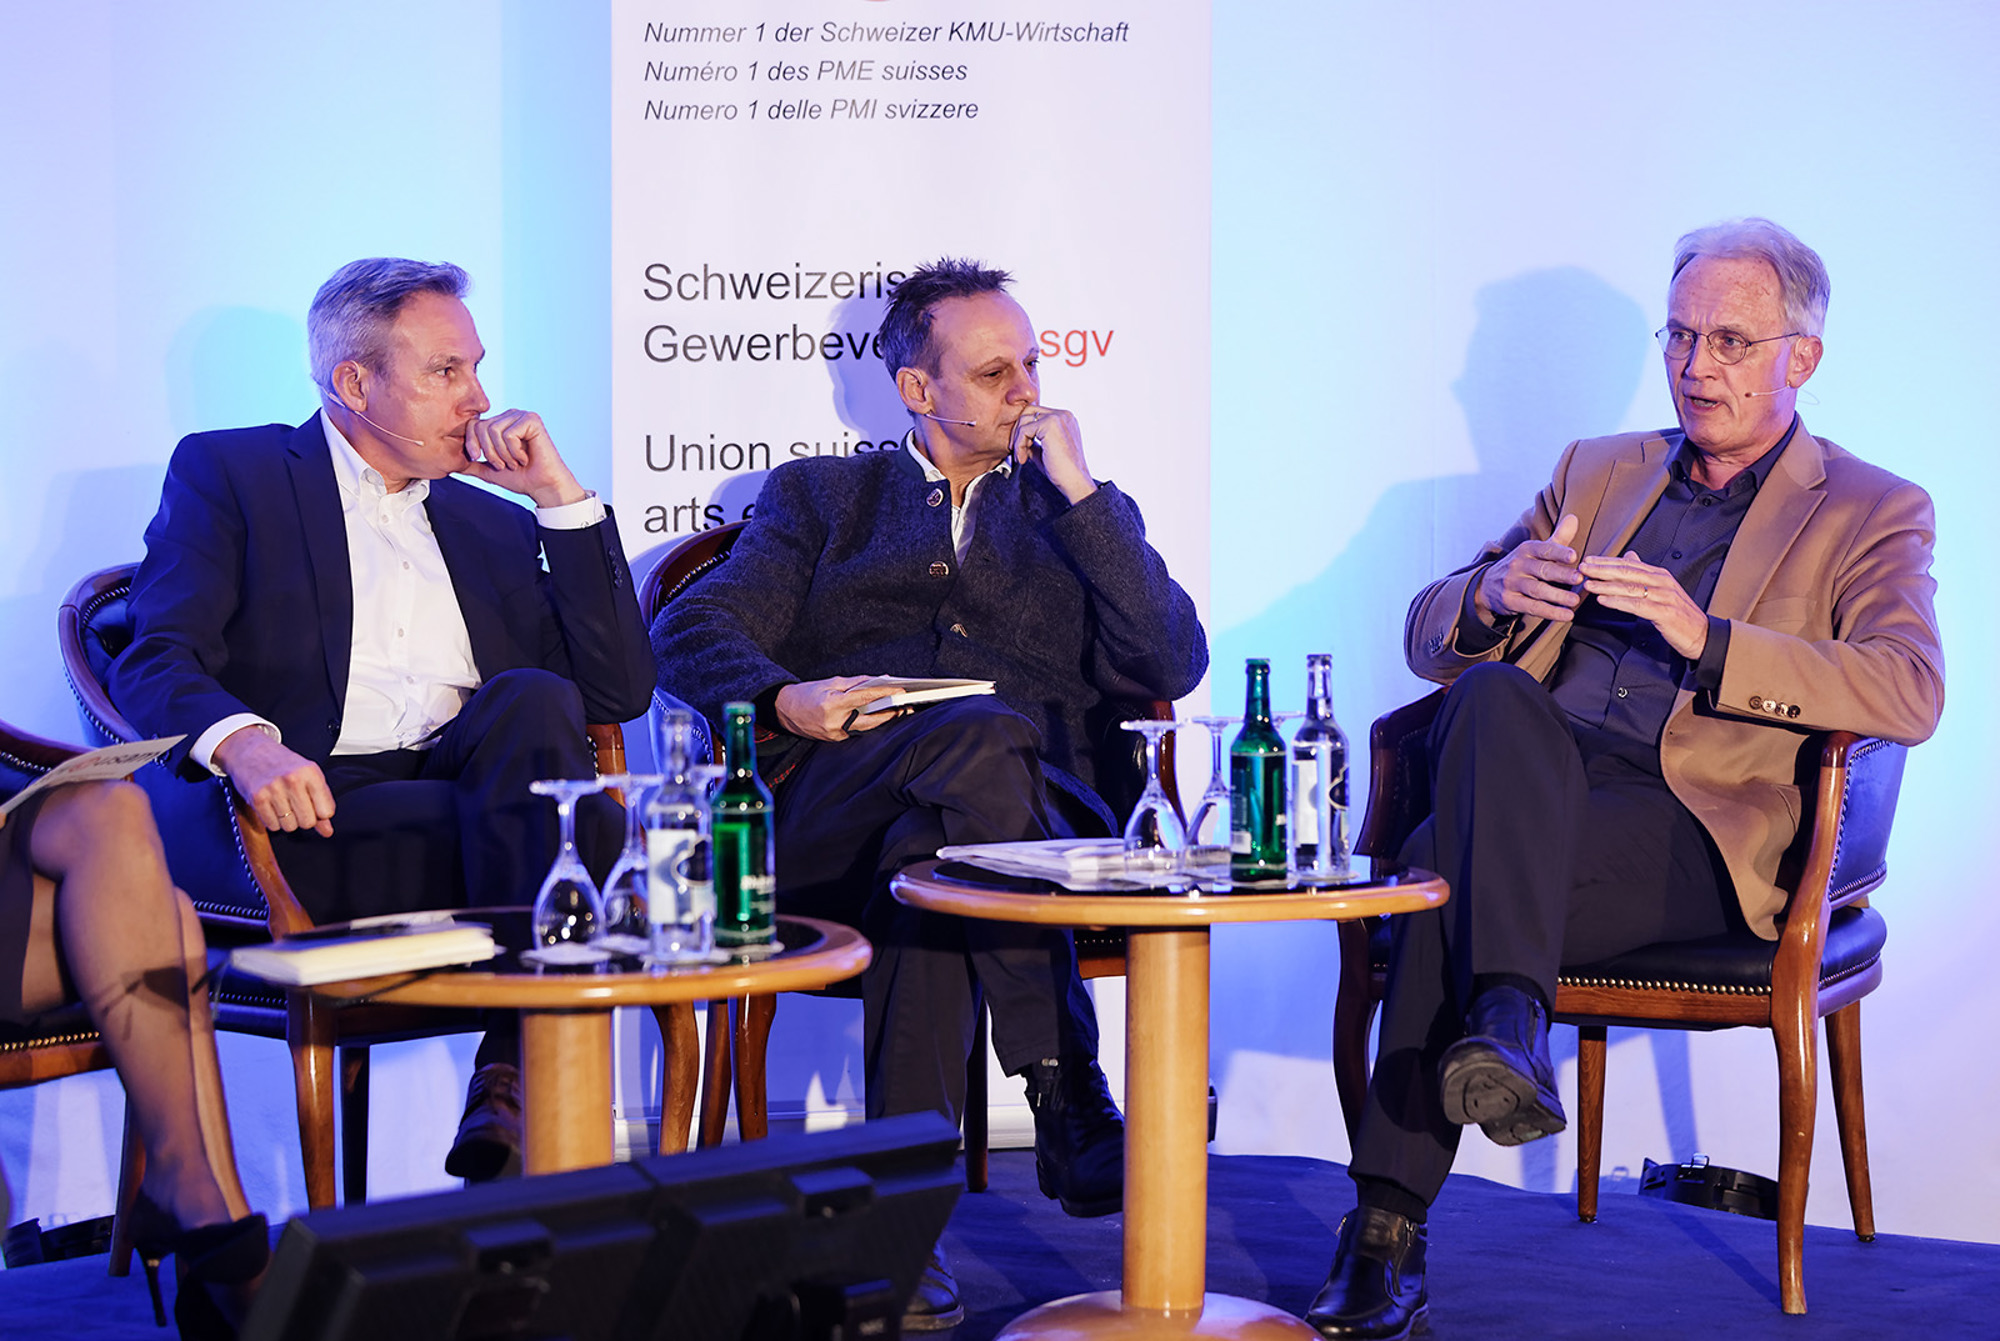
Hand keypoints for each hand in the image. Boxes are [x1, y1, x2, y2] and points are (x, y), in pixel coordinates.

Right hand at [212, 727, 335, 835]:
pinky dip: (272, 820)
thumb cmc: (282, 763)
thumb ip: (321, 802)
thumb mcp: (308, 776)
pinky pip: (273, 826)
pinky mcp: (257, 798)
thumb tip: (327, 831)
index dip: (321, 813)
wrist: (250, 751)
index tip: (314, 806)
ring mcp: (274, 789)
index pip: (327, 812)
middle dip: (303, 818)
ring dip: (287, 820)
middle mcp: (293, 780)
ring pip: (290, 826)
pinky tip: (271, 806)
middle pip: (308, 822)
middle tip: (296, 805)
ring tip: (282, 803)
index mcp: (310, 772)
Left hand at [459, 409, 587, 508]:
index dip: (471, 443)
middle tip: (504, 465)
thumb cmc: (520, 478)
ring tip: (515, 462)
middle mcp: (510, 416)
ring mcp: (521, 416)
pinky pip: (509, 434)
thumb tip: (449, 464)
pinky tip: (525, 458)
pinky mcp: (532, 420)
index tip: (477, 459)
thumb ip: (471, 464)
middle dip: (489, 452)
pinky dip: (514, 452)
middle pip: (481, 427)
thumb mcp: (488, 470)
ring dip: (503, 454)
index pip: (473, 424)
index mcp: (500, 423)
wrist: (542, 487)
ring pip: (494, 431)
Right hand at [775, 677, 906, 741]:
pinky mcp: (834, 740)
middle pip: (870, 720)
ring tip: (898, 712)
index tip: (900, 692)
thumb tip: (878, 681)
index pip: (864, 698)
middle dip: (890, 714)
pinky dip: (869, 724)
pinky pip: (856, 732)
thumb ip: (856, 683)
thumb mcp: (831, 683)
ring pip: (866, 728)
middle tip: (907, 707)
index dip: (884, 695)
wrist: (784, 710)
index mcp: (832, 704)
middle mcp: (834, 722)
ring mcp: (834, 734)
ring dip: (883, 720)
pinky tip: (880, 718)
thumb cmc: (807, 693)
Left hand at [1008, 405, 1095, 503]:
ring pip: (1025, 419)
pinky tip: (1023, 459)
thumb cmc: (1062, 472)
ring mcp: (1058, 417)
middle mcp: (1063, 414)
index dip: (1024, 429)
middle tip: (1015, 450)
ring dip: (1017, 439)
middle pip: (1028, 411)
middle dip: (1017, 430)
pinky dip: (1019, 445)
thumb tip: (1018, 438)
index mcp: (1065, 419)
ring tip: (1020, 457)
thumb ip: (1033, 442)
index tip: (1020, 448)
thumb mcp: (1043, 452)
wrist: (1074, 482)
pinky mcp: (1051, 424)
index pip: (1036, 413)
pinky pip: (1025, 430)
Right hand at [1476, 514, 1583, 624]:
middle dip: (1561, 574)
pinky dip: (1550, 612)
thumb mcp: (1537, 550)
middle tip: (1580, 578)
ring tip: (1575, 601)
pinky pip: (1532, 607)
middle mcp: (1518, 565)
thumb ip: (1559, 537)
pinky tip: (1565, 615)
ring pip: (1537, 590)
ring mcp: (1512, 583)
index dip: (1559, 552)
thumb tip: (1574, 517)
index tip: (1574, 556)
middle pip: (1542, 570)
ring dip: (1557, 596)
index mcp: (1527, 550)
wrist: (1488, 584)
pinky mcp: (1509, 601)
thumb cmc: (1523, 565)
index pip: (1544, 549)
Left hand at [1579, 552, 1708, 658]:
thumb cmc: (1678, 614)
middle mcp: (1662, 582)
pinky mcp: (1664, 612)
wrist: (1701, 634)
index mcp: (1659, 575)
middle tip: (1582, 568)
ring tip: (1588, 585)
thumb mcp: (1662, 589)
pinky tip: (1603, 601)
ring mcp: (1664, 596)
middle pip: (1627, 572)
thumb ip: (1644, 573)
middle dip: (1602, 570)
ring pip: (1630, 588)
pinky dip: (1618, 602)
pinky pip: (1637, 606)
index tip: (1587, 560)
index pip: (1629, 564)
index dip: (1606, 562)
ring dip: (1606, 586)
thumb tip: (1629, 556)